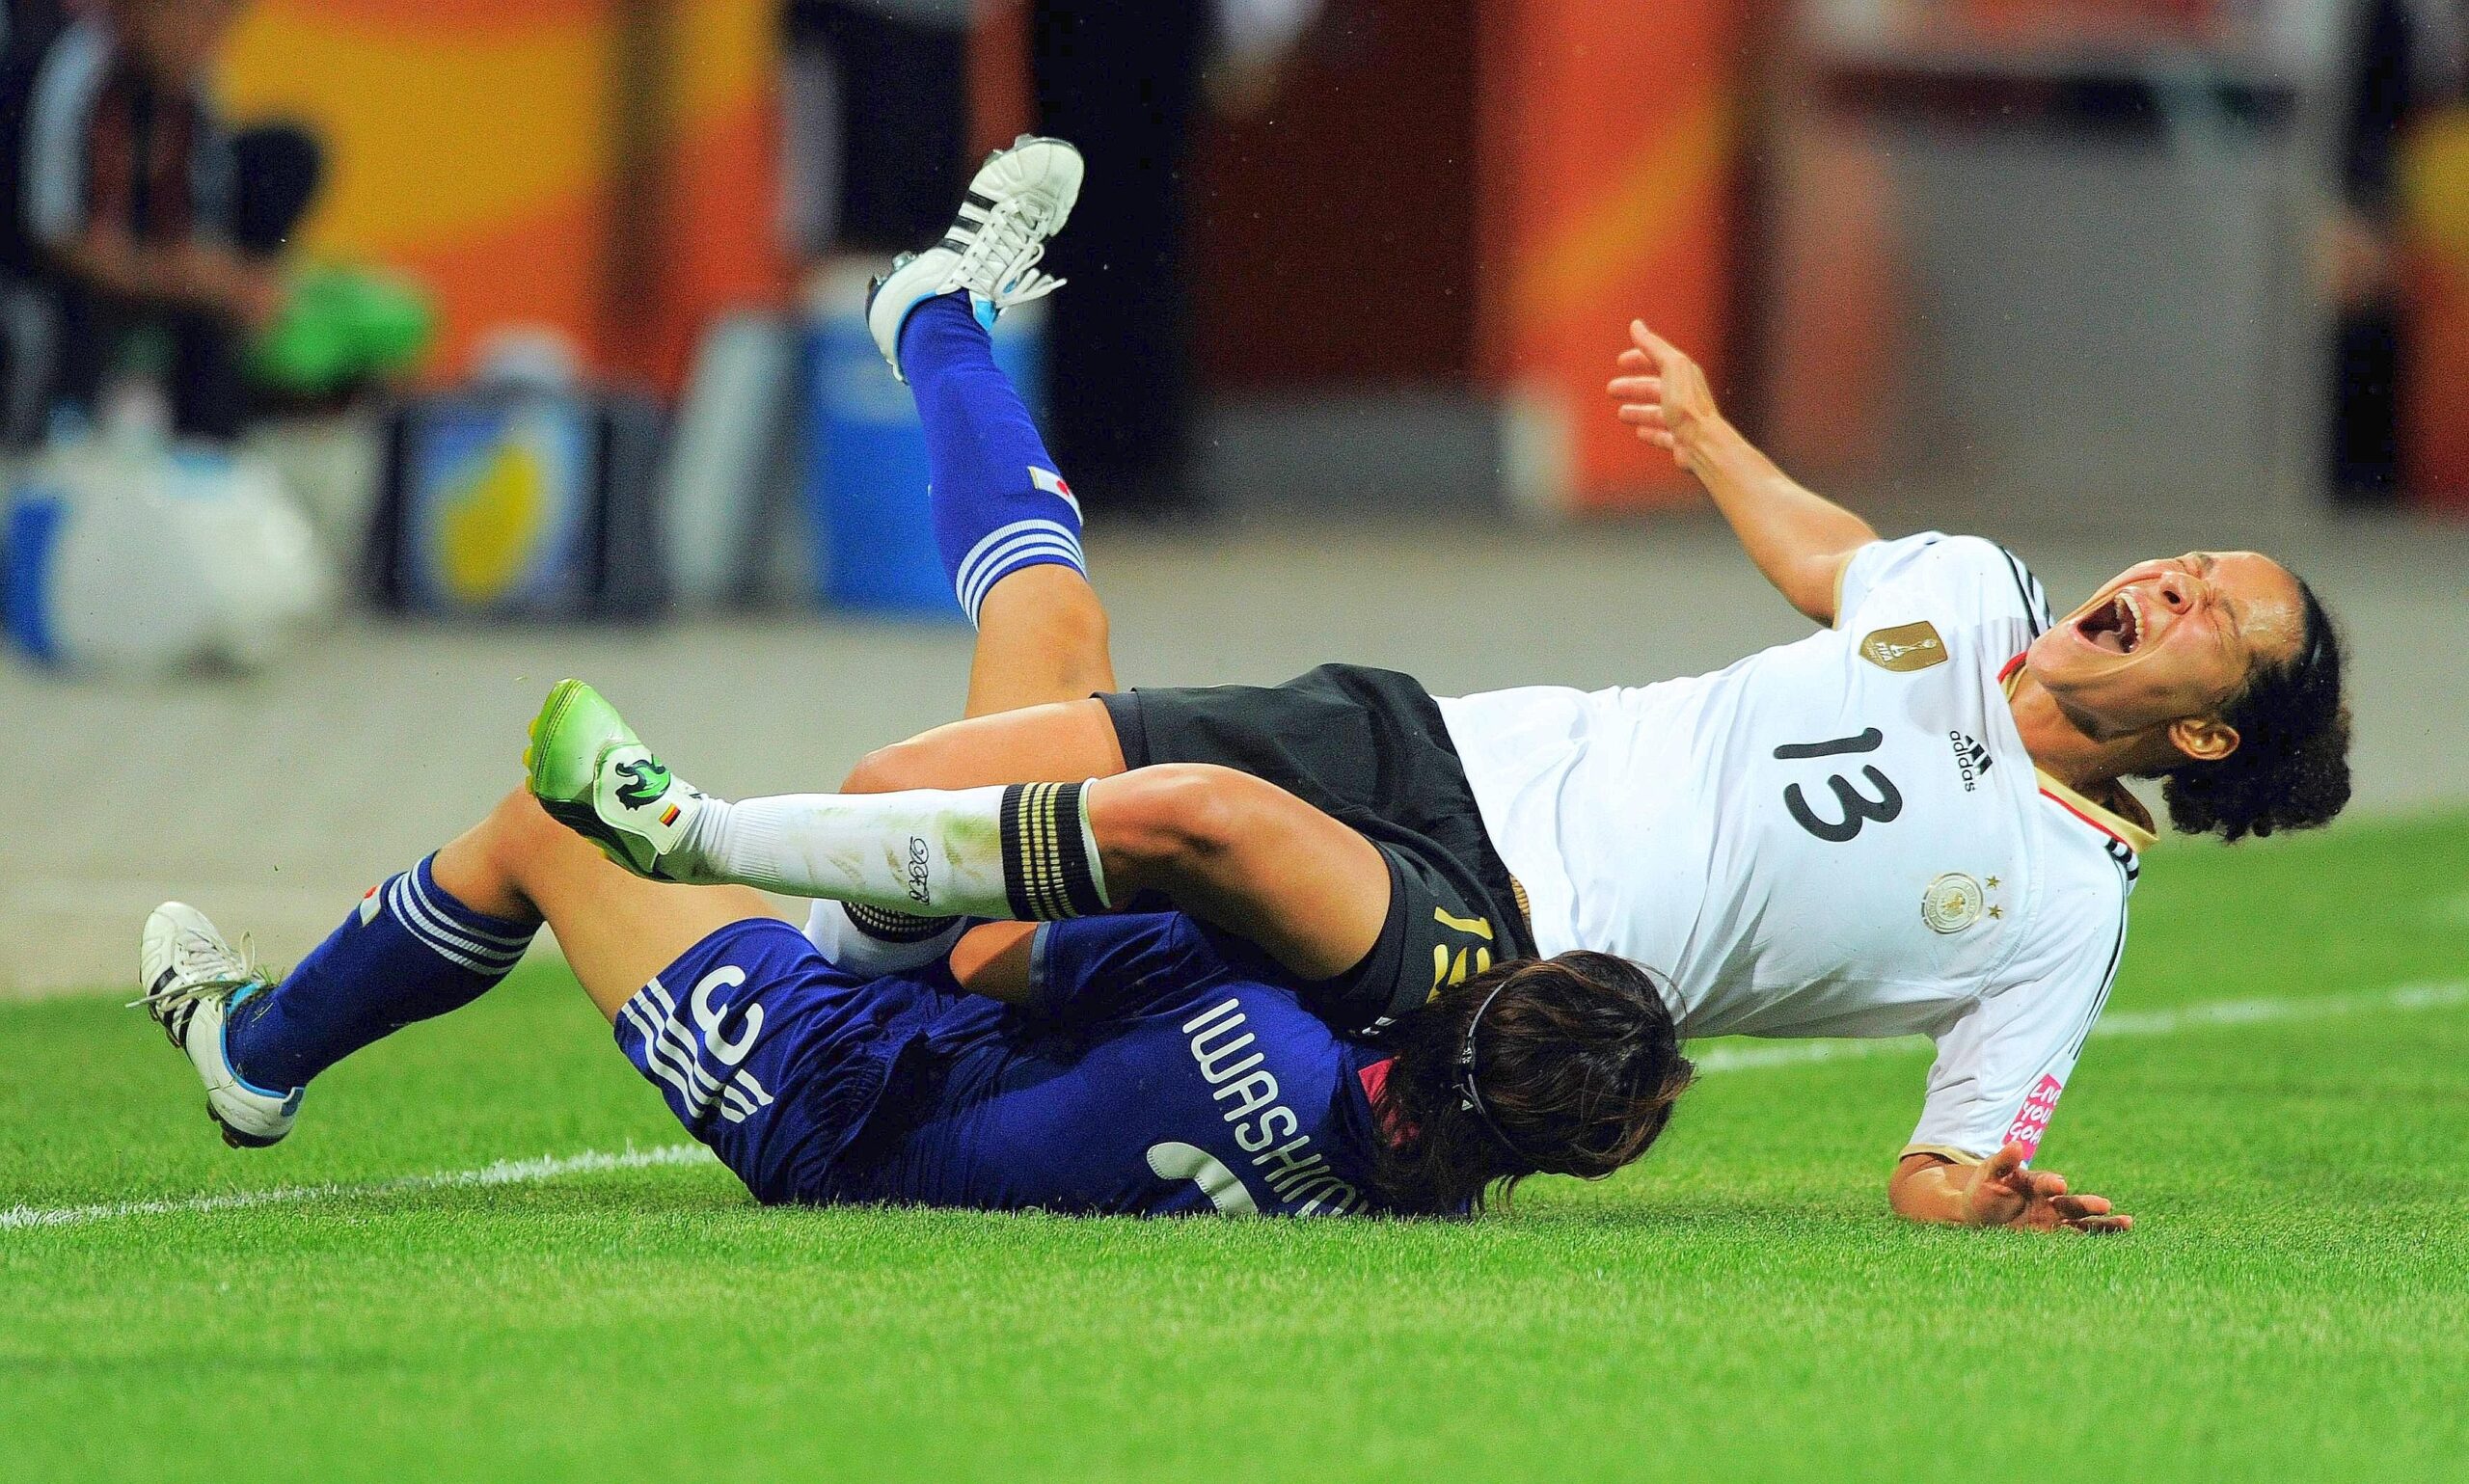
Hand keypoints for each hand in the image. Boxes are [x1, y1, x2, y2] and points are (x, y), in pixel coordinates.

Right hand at [1606, 319, 1723, 470]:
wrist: (1702, 443)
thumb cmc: (1688, 406)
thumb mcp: (1670, 367)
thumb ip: (1653, 346)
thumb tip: (1636, 325)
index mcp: (1684, 374)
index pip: (1658, 360)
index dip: (1639, 358)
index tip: (1621, 361)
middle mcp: (1685, 395)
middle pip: (1654, 388)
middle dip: (1632, 387)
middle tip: (1611, 389)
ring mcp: (1682, 418)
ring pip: (1656, 412)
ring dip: (1638, 410)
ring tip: (1621, 413)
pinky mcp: (1680, 439)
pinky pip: (1662, 434)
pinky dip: (1649, 431)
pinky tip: (1639, 432)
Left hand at [1958, 1142, 2132, 1234]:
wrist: (1978, 1215)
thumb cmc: (1984, 1190)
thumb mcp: (1989, 1173)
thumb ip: (2003, 1161)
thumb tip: (2018, 1144)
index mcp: (2035, 1183)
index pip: (2045, 1182)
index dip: (2050, 1182)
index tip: (2058, 1183)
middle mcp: (2050, 1201)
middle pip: (2071, 1202)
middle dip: (2087, 1203)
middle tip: (2105, 1204)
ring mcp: (2053, 1220)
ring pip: (2082, 1222)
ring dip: (2103, 1223)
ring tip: (2128, 1223)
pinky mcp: (2052, 1237)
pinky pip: (2074, 1240)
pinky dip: (2091, 1242)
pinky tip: (2113, 1245)